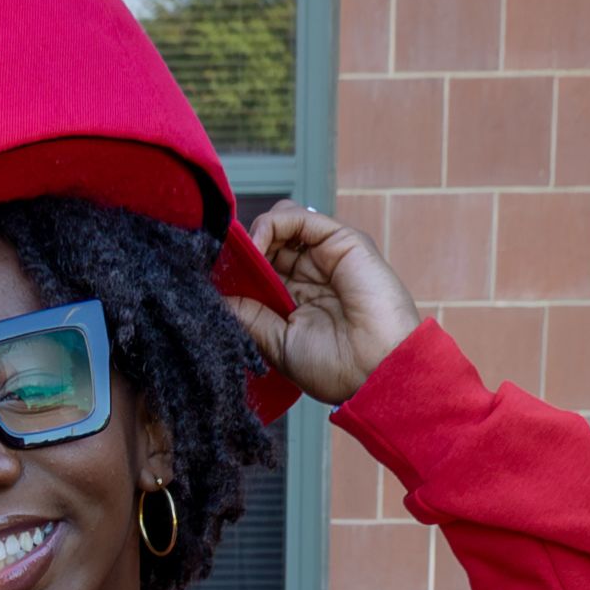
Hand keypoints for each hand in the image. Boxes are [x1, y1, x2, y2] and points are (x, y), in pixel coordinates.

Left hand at [231, 204, 419, 407]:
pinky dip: (270, 225)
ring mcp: (326, 256)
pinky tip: (257, 246)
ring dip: (253, 235)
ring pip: (279, 225)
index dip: (237, 269)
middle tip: (218, 263)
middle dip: (241, 251)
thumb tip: (214, 299)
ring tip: (241, 257)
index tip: (211, 277)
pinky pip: (296, 218)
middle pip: (267, 245)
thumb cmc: (336, 368)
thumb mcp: (279, 344)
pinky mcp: (340, 240)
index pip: (260, 271)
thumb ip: (249, 316)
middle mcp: (311, 276)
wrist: (378, 371)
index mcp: (298, 302)